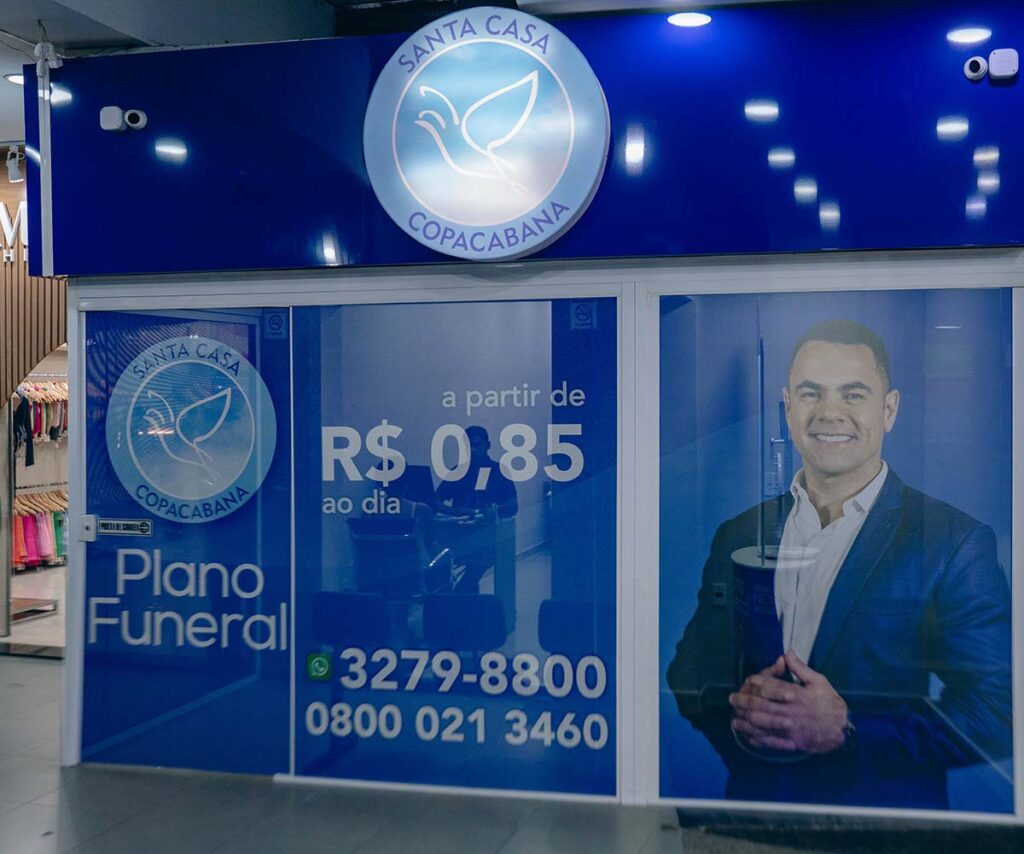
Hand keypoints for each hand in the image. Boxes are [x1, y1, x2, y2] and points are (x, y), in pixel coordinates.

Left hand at [729, 650, 848, 753]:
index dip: (756, 681)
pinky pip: (772, 741)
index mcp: (797, 694)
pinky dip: (759, 739)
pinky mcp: (793, 742)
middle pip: (762, 705)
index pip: (771, 685)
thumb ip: (800, 668)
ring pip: (763, 724)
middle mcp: (791, 710)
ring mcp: (791, 728)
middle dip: (744, 701)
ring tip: (734, 719)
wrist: (843, 728)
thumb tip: (787, 653)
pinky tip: (749, 736)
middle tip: (732, 699)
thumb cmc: (830, 702)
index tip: (747, 680)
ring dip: (746, 721)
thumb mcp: (819, 681)